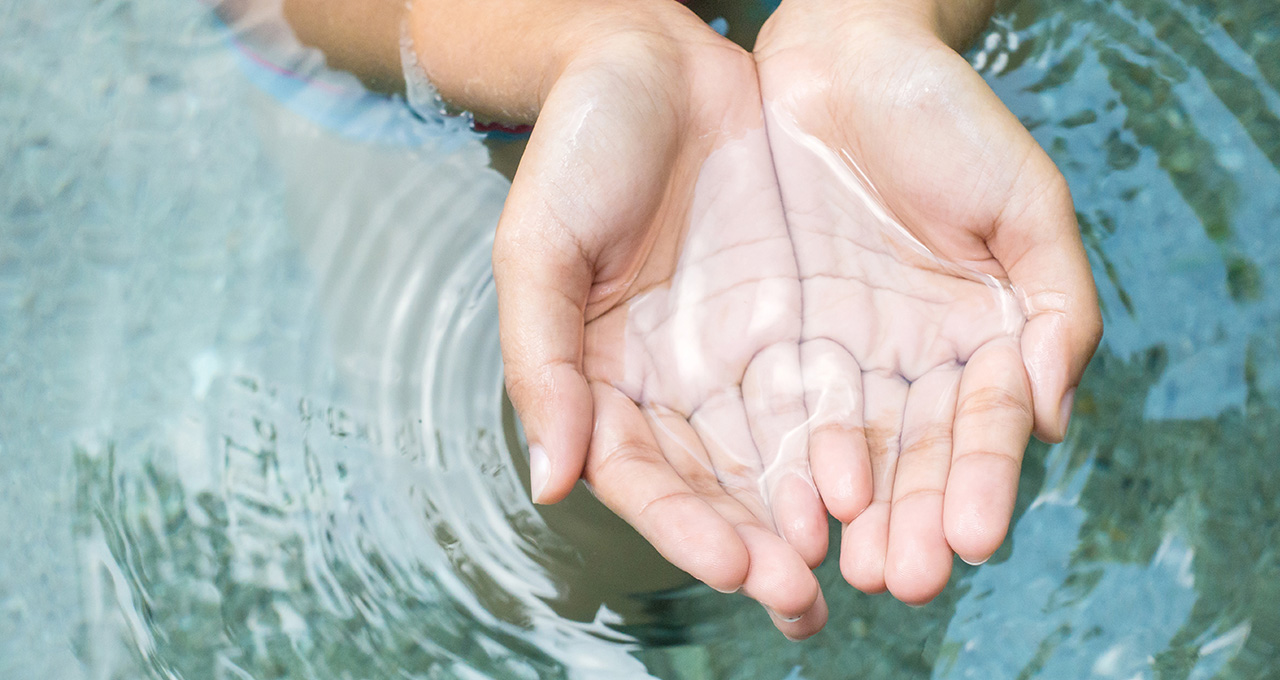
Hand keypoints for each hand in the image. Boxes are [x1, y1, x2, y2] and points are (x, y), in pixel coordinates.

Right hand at [491, 8, 827, 637]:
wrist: (656, 59)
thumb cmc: (581, 146)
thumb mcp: (540, 247)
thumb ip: (541, 363)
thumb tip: (550, 482)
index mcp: (609, 382)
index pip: (648, 478)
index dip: (689, 527)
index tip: (740, 566)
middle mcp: (681, 384)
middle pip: (724, 486)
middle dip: (766, 548)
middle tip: (807, 601)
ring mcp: (746, 352)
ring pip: (789, 453)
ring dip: (825, 516)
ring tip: (864, 569)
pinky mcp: (806, 316)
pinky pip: (841, 388)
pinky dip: (866, 440)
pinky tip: (890, 483)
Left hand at [755, 1, 1101, 603]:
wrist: (838, 53)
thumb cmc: (942, 116)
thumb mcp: (1023, 199)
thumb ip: (1053, 304)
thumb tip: (1052, 417)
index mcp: (979, 337)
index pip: (983, 428)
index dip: (981, 482)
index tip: (971, 537)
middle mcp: (909, 361)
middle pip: (913, 458)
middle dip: (909, 521)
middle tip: (901, 578)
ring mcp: (840, 353)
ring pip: (845, 449)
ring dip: (846, 514)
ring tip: (842, 568)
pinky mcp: (773, 336)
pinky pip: (775, 407)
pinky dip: (781, 460)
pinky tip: (783, 509)